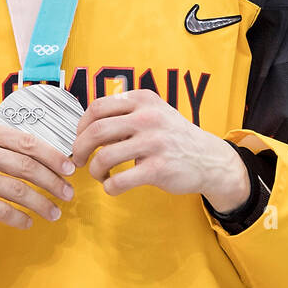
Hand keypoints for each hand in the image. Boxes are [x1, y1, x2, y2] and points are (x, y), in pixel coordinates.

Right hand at [0, 121, 75, 230]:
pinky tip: (29, 222)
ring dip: (41, 204)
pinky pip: (0, 210)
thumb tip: (45, 153)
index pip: (28, 142)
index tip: (70, 169)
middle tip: (68, 194)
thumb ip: (1, 142)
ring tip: (55, 212)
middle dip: (53, 182)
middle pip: (27, 166)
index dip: (53, 157)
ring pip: (17, 190)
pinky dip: (19, 218)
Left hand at [70, 89, 249, 210]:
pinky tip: (113, 186)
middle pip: (96, 131)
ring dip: (95, 170)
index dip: (80, 125)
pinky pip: (119, 181)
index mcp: (143, 100)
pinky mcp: (158, 168)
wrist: (208, 158)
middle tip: (79, 160)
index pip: (97, 107)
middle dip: (79, 149)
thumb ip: (124, 114)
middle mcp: (148, 117)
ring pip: (105, 157)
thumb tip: (86, 127)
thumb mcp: (154, 112)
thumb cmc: (173, 136)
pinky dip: (109, 187)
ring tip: (100, 174)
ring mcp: (154, 143)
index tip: (79, 138)